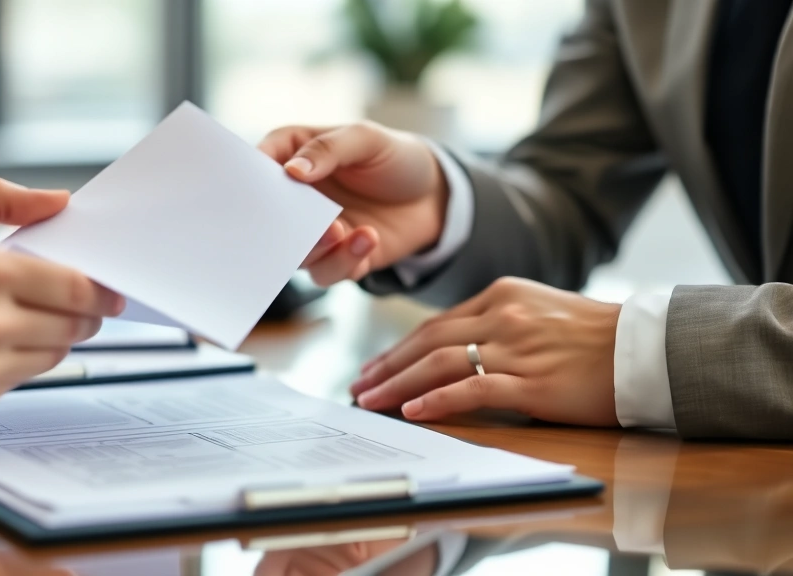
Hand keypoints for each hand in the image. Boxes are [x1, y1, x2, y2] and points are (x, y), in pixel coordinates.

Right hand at [0, 178, 123, 416]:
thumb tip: (57, 200)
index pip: (76, 287)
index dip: (101, 290)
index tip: (108, 290)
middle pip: (75, 324)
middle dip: (84, 313)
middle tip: (76, 304)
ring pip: (55, 355)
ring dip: (55, 337)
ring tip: (28, 319)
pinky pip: (23, 379)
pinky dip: (21, 362)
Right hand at [259, 122, 448, 285]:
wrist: (434, 197)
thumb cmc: (396, 157)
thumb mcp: (366, 138)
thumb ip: (328, 150)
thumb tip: (292, 171)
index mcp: (293, 157)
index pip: (258, 166)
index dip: (252, 179)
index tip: (258, 189)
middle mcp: (296, 199)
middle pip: (269, 218)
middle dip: (282, 224)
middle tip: (303, 218)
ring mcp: (315, 233)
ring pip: (295, 253)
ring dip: (314, 246)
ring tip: (341, 230)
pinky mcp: (338, 259)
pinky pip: (328, 272)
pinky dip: (345, 260)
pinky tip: (368, 238)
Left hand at [351, 278, 621, 426]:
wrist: (649, 349)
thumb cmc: (597, 336)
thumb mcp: (541, 311)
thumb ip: (499, 322)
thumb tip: (456, 348)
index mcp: (502, 295)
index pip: (436, 324)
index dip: (399, 347)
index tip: (374, 365)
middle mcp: (503, 316)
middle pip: (427, 341)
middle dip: (386, 365)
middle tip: (358, 385)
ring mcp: (516, 348)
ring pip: (440, 363)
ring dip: (397, 383)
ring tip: (370, 401)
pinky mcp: (532, 382)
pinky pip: (473, 390)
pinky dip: (437, 401)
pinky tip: (412, 411)